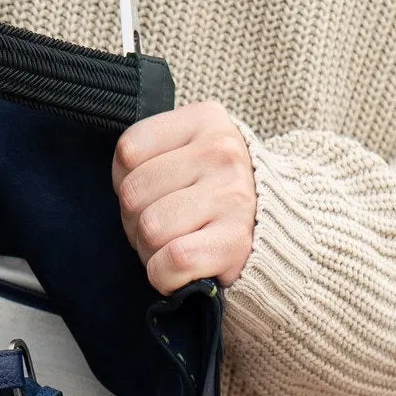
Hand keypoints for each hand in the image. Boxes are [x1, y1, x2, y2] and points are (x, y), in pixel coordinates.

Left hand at [113, 100, 256, 294]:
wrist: (277, 232)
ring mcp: (232, 197)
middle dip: (135, 221)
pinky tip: (184, 269)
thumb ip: (154, 154)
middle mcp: (222, 152)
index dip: (125, 181)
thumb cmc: (216, 192)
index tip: (154, 192)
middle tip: (163, 227)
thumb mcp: (191, 152)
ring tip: (175, 245)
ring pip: (149, 230)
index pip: (128, 151)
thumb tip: (118, 187)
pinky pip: (172, 261)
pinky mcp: (235, 242)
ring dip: (150, 251)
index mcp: (206, 120)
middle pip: (132, 194)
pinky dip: (165, 276)